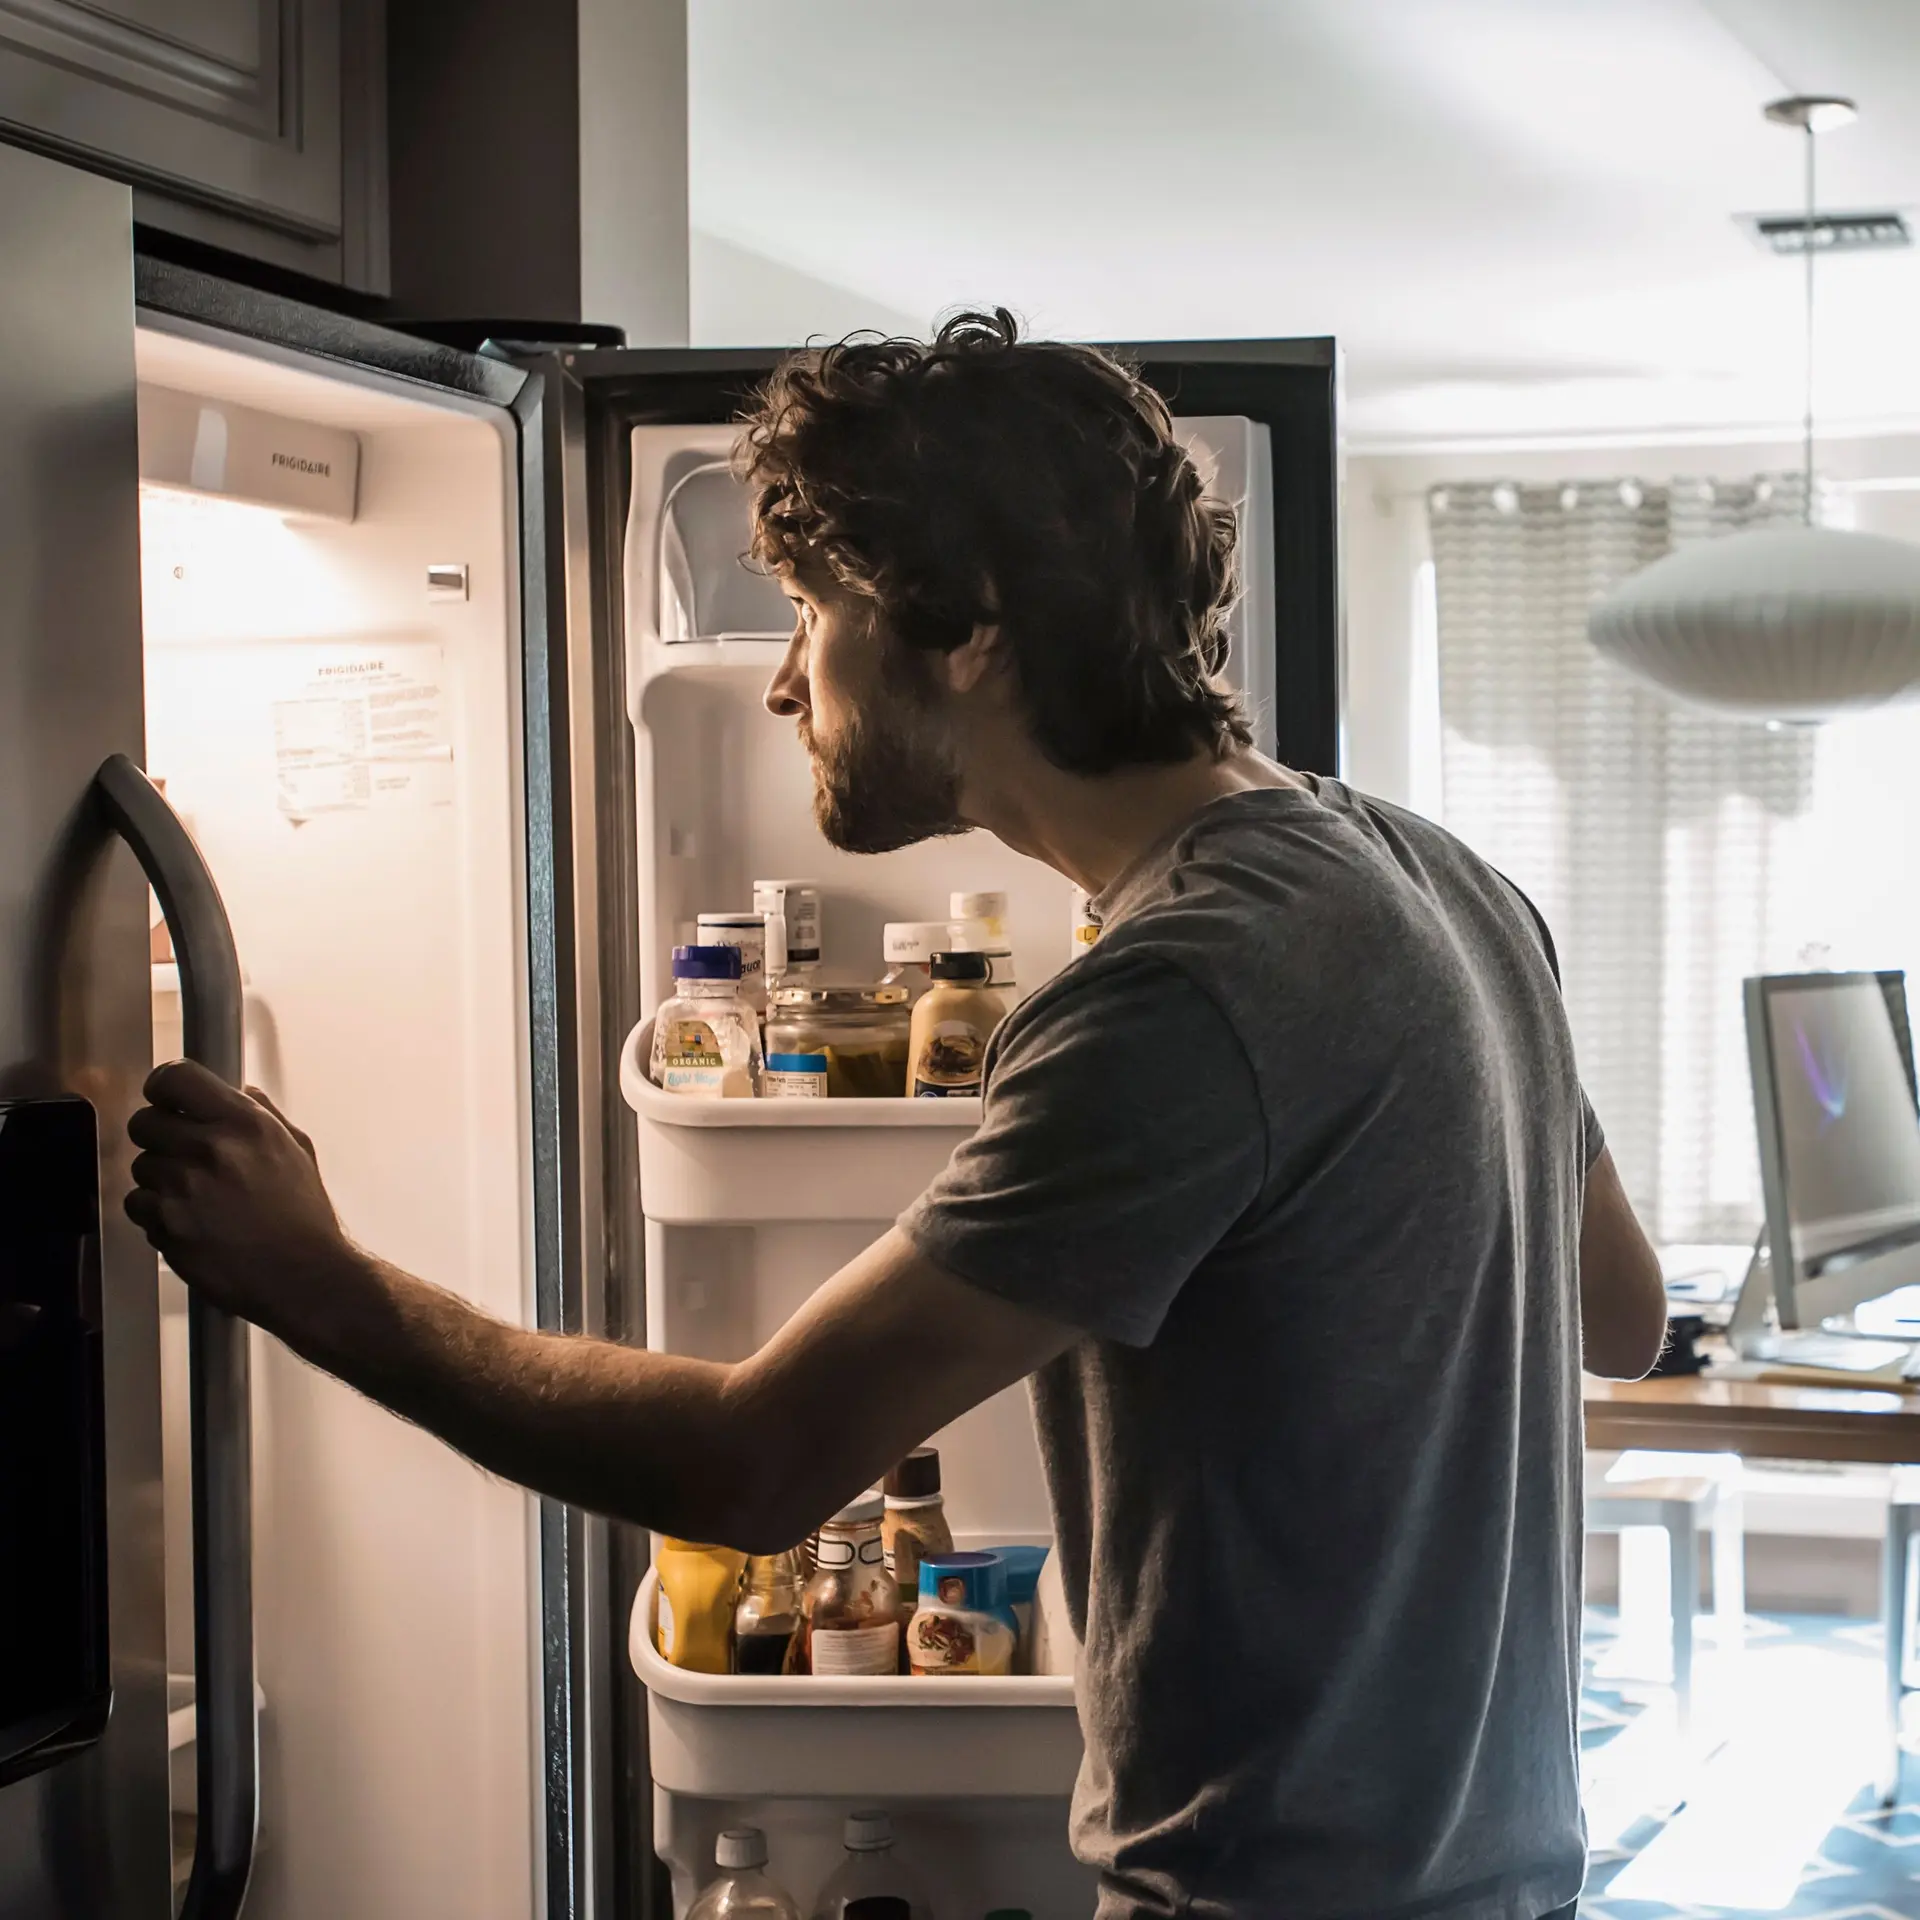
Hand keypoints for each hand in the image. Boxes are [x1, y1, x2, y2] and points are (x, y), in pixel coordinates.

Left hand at [125, 1062, 357, 1341]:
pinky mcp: (166, 1224)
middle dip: (159, 1136)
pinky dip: (155, 1213)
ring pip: (140, 1166)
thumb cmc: (304, 1218)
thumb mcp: (298, 1151)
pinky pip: (137, 1204)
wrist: (303, 1275)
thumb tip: (243, 1090)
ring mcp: (184, 1188)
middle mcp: (211, 1148)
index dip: (164, 1086)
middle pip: (144, 1121)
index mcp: (245, 1123)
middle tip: (181, 1154)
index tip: (165, 1097)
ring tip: (195, 1197)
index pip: (176, 1078)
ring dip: (159, 1178)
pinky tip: (188, 1220)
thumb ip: (266, 1115)